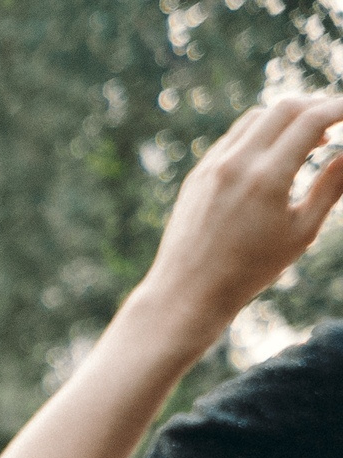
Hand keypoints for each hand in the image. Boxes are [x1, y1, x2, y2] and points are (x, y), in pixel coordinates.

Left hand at [139, 94, 342, 335]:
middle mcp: (236, 164)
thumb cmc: (251, 269)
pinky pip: (233, 137)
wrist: (188, 292)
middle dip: (317, 105)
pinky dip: (260, 132)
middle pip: (284, 107)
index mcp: (266, 177)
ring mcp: (211, 166)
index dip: (340, 108)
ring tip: (313, 137)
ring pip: (256, 117)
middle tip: (339, 119)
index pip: (311, 120)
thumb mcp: (302, 231)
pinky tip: (276, 151)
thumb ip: (332, 186)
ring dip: (288, 116)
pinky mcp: (197, 175)